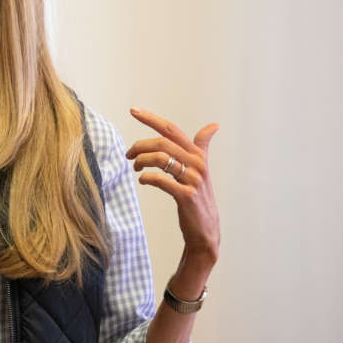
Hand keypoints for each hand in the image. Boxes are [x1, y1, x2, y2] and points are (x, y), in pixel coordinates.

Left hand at [125, 108, 219, 266]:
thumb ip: (202, 147)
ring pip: (160, 158)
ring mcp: (193, 180)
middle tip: (128, 154)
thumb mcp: (201, 170)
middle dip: (140, 145)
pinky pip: (161, 179)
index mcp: (198, 155)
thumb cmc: (199, 198)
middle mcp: (198, 164)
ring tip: (135, 167)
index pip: (172, 130)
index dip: (151, 119)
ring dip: (141, 160)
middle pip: (163, 142)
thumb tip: (213, 125)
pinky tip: (142, 180)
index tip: (133, 110)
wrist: (205, 232)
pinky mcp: (187, 195)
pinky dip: (146, 177)